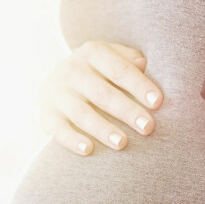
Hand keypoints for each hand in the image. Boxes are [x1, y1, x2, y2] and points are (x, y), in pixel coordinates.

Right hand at [36, 40, 163, 154]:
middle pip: (102, 93)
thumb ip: (129, 60)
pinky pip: (59, 129)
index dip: (139, 86)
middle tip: (147, 127)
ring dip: (103, 129)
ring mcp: (56, 93)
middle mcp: (71, 70)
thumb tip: (144, 64)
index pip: (119, 69)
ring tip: (122, 143)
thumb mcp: (111, 58)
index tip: (158, 103)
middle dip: (126, 111)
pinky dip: (72, 140)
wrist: (56, 84)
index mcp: (92, 53)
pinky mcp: (46, 115)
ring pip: (82, 113)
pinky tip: (89, 150)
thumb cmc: (97, 72)